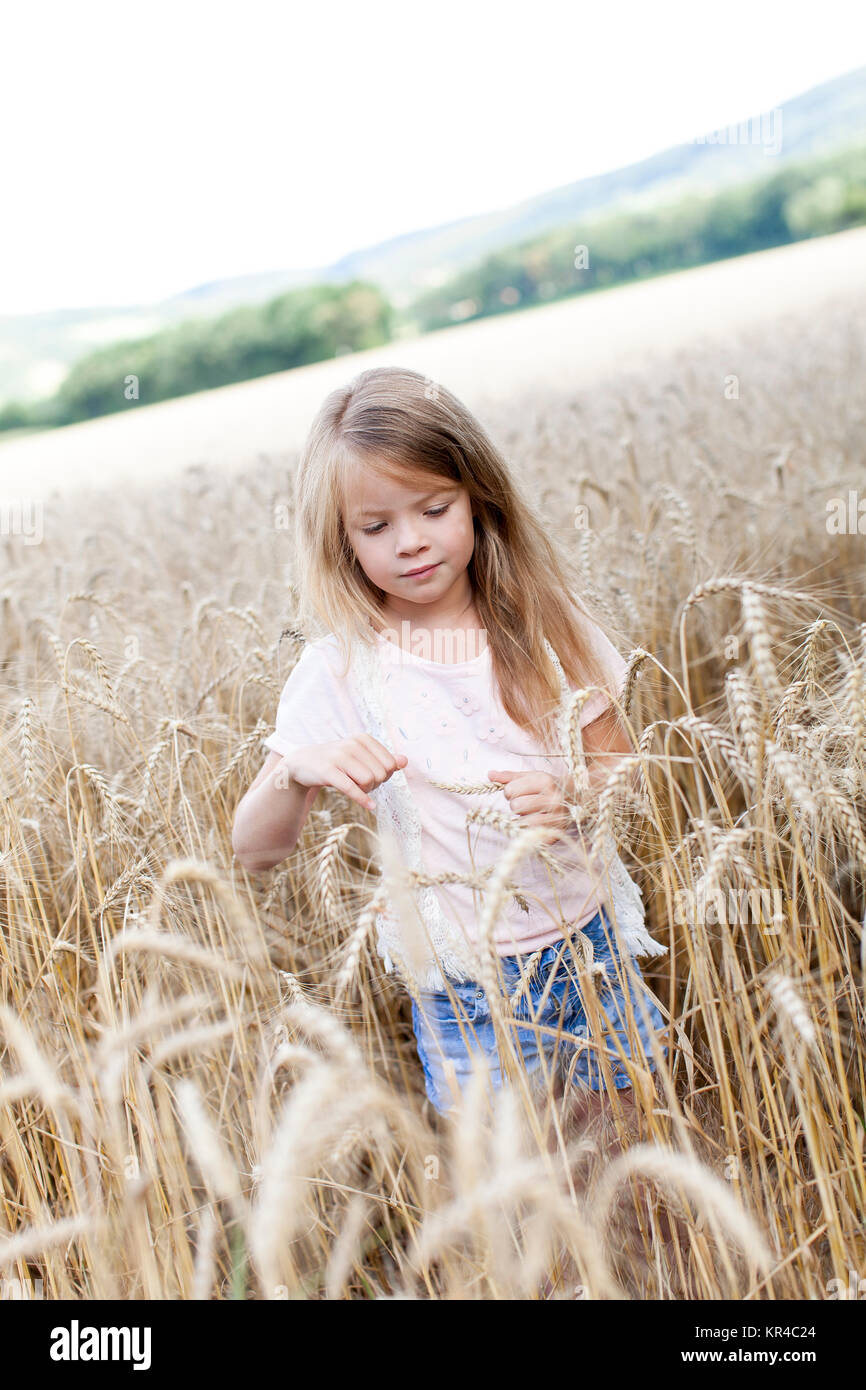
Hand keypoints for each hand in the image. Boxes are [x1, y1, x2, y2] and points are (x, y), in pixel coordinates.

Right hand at [286, 735, 407, 812]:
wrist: (303, 763)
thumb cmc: (338, 762)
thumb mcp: (360, 757)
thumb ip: (383, 759)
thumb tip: (405, 761)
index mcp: (362, 739)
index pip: (390, 763)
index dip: (385, 775)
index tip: (373, 777)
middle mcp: (352, 744)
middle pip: (380, 773)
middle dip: (375, 784)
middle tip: (363, 785)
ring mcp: (339, 757)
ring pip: (369, 780)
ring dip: (367, 791)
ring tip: (357, 789)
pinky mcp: (328, 771)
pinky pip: (351, 788)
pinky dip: (363, 800)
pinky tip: (370, 806)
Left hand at [487, 768, 573, 844]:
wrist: (573, 796)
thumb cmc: (546, 786)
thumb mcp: (529, 776)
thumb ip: (508, 777)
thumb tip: (489, 774)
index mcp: (545, 781)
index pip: (510, 790)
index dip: (510, 792)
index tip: (519, 792)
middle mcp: (553, 798)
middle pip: (515, 806)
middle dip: (516, 805)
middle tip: (526, 803)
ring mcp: (556, 816)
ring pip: (522, 821)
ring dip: (522, 818)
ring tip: (531, 812)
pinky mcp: (556, 832)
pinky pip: (530, 833)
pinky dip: (528, 829)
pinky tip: (534, 822)